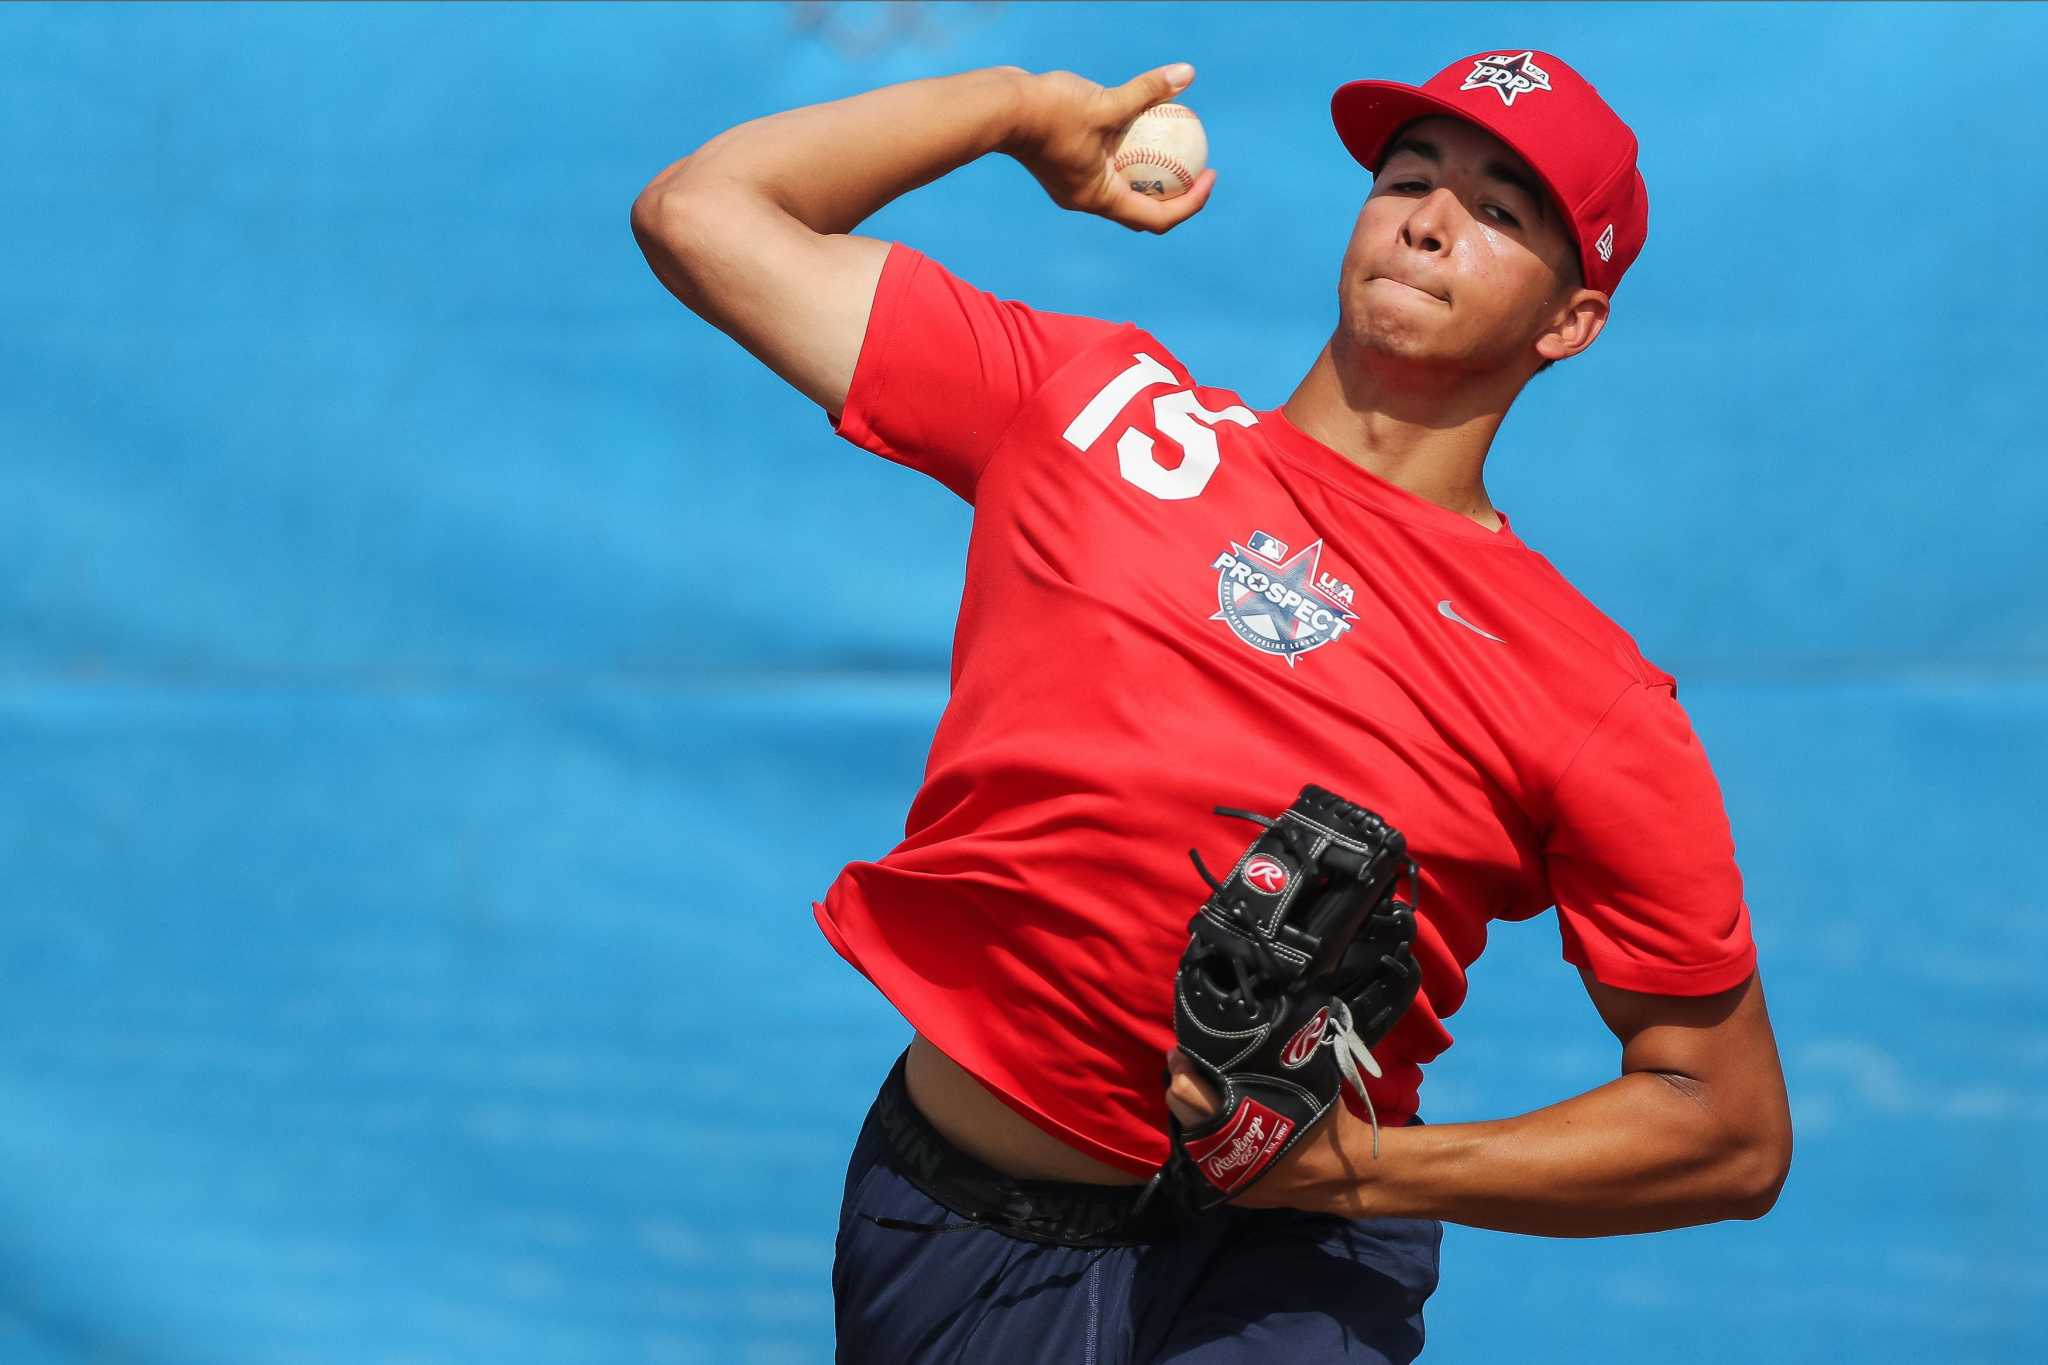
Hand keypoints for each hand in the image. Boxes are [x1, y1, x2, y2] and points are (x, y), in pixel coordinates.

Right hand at [1003, 63, 1217, 233]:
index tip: (1211, 175)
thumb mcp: (1106, 101)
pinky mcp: (1065, 166)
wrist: (1000, 109)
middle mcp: (1088, 200)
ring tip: (1173, 147)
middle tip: (1198, 167)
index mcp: (1100, 198)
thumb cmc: (1050, 111)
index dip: (1191, 202)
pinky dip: (1127, 155)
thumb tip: (1187, 74)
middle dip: (1175, 195)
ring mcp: (1073, 186)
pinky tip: (1139, 126)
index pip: (1157, 217)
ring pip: (1123, 189)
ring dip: (1150, 175)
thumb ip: (1147, 90)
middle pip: (1143, 210)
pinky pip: (1106, 167)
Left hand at [1164, 1047, 1387, 1214]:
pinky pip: (1201, 1152)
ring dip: (1191, 1107)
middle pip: (1178, 1105)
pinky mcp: (1225, 1188)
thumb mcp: (1300, 1080)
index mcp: (1239, 1118)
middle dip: (1182, 1080)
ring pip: (1186, 1130)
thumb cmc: (1326, 1120)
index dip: (1184, 1063)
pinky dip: (1205, 1132)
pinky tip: (1219, 1120)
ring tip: (1205, 1090)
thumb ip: (1262, 1061)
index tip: (1188, 1049)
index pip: (1185, 1089)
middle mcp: (1222, 1149)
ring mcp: (1221, 1173)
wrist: (1343, 1176)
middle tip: (1191, 1064)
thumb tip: (1233, 1034)